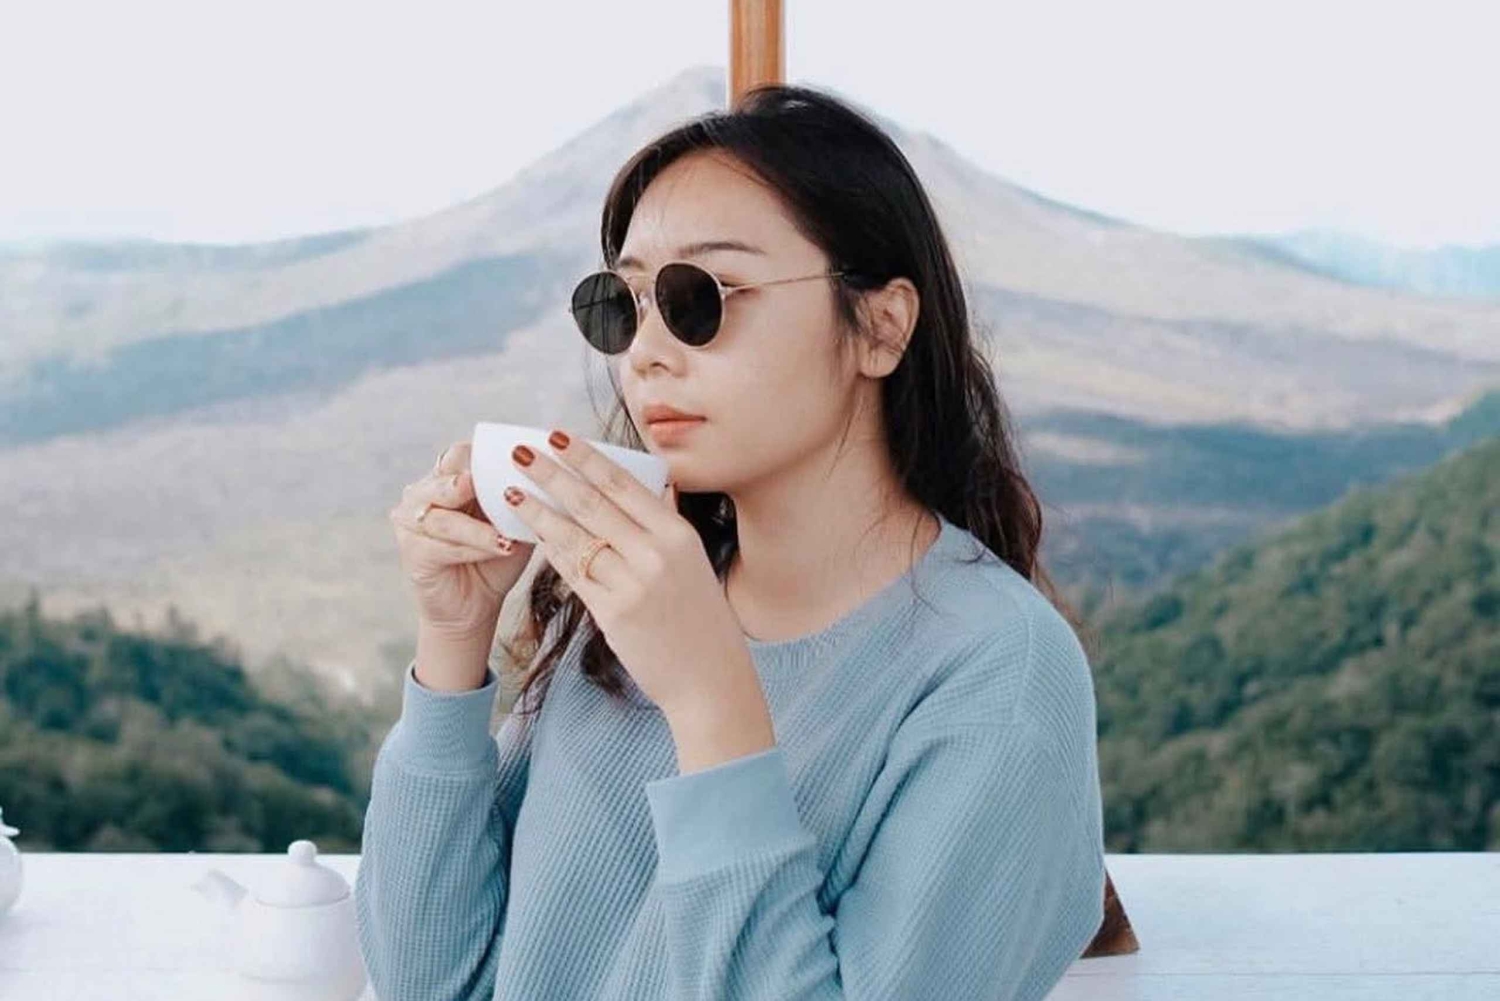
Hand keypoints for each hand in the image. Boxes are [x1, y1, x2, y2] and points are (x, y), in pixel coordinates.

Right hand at [390, 439, 535, 640]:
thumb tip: (546, 477)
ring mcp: (411, 521)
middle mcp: (424, 494)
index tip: (513, 462)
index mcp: (449, 478)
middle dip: (465, 484)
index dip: (482, 457)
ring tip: (505, 538)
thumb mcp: (513, 523)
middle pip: (444, 480)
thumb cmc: (497, 557)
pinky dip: (472, 549)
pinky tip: (498, 551)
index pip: (460, 456)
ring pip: (444, 519)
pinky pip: (442, 547)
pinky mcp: (412, 551)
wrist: (477, 604)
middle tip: (481, 487)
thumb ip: (520, 500)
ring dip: (477, 529)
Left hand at [503, 429, 757, 716]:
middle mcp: (656, 554)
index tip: (559, 436)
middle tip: (521, 453)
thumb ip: (669, 522)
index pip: (624, 484)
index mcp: (677, 534)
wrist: (709, 678)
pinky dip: (551, 552)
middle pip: (592, 504)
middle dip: (552, 474)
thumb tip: (656, 483)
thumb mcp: (693, 561)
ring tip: (512, 492)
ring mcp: (633, 585)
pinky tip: (532, 535)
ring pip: (575, 538)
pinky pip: (573, 574)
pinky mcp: (613, 614)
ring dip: (539, 512)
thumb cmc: (700, 617)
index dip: (588, 458)